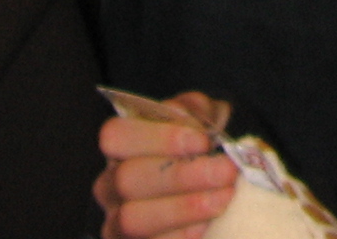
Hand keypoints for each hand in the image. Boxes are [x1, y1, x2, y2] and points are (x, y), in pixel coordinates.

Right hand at [96, 103, 241, 237]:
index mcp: (122, 145)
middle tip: (225, 171)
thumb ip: (195, 111)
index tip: (203, 140)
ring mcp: (117, 221)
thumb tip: (193, 123)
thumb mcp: (203, 117)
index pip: (116, 135)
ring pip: (133, 219)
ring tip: (223, 197)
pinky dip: (183, 234)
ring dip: (183, 208)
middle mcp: (111, 184)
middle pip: (126, 179)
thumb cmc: (205, 145)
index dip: (158, 137)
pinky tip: (210, 224)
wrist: (221, 182)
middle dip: (180, 176)